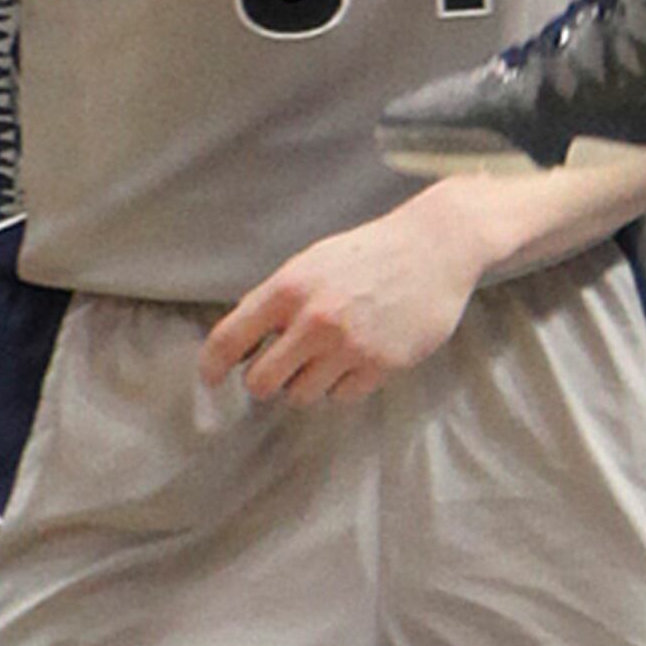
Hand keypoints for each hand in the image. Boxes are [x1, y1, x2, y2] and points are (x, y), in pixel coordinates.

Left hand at [202, 181, 510, 406]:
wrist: (435, 247)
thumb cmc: (369, 253)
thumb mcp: (312, 263)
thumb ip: (276, 299)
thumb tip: (240, 342)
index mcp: (290, 289)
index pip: (230, 339)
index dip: (212, 365)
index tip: (211, 378)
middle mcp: (314, 320)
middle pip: (261, 382)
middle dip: (266, 379)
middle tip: (281, 367)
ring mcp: (349, 346)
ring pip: (300, 396)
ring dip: (307, 383)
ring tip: (327, 357)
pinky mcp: (380, 365)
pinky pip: (341, 397)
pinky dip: (343, 384)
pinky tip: (358, 357)